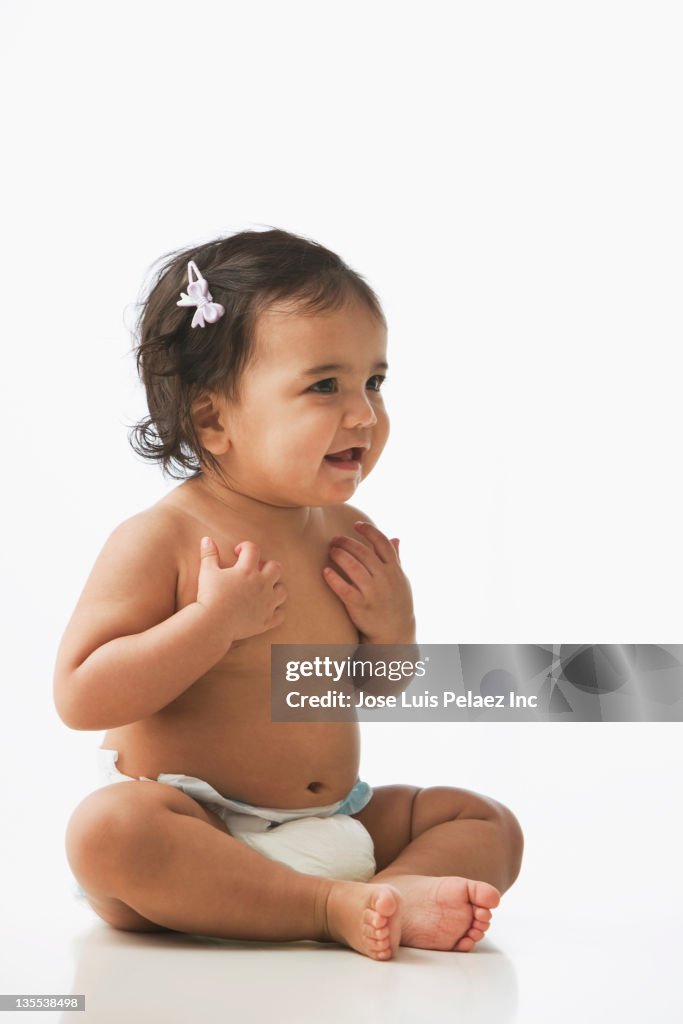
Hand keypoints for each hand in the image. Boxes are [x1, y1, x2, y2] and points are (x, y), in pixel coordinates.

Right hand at [196, 537, 285, 644]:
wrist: (213, 623)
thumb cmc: (209, 596)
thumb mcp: (207, 572)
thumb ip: (209, 555)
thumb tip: (207, 539)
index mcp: (247, 570)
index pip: (253, 549)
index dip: (245, 547)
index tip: (236, 553)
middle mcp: (262, 584)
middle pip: (276, 568)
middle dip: (267, 566)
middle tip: (254, 571)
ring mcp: (267, 603)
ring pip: (282, 590)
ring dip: (275, 587)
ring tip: (263, 589)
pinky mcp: (266, 620)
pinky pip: (280, 615)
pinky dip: (277, 611)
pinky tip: (267, 609)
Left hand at [323, 521, 415, 642]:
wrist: (395, 632)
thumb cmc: (396, 602)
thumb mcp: (401, 580)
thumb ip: (397, 559)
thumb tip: (396, 538)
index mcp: (394, 570)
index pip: (382, 543)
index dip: (369, 531)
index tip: (356, 525)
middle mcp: (385, 579)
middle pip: (364, 552)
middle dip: (347, 542)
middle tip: (335, 539)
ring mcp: (373, 592)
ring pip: (354, 567)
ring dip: (340, 555)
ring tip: (331, 550)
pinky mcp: (360, 606)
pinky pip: (344, 589)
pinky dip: (334, 579)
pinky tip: (325, 571)